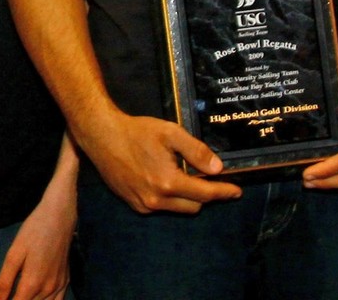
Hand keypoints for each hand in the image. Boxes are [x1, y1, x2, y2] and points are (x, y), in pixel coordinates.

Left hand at [0, 162, 75, 299]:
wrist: (59, 217)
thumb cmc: (33, 231)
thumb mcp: (14, 253)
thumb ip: (4, 281)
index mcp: (32, 284)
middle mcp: (47, 291)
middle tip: (7, 292)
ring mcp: (59, 288)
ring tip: (20, 293)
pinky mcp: (66, 282)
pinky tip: (37, 297)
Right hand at [85, 112, 241, 214]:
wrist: (101, 135)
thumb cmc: (136, 131)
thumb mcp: (169, 133)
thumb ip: (195, 151)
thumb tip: (217, 168)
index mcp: (168, 182)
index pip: (205, 194)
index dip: (223, 192)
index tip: (236, 191)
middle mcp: (157, 200)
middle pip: (194, 206)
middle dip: (202, 193)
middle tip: (202, 176)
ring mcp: (143, 204)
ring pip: (177, 208)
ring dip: (184, 196)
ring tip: (177, 174)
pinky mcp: (133, 204)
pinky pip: (159, 206)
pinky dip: (166, 197)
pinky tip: (157, 177)